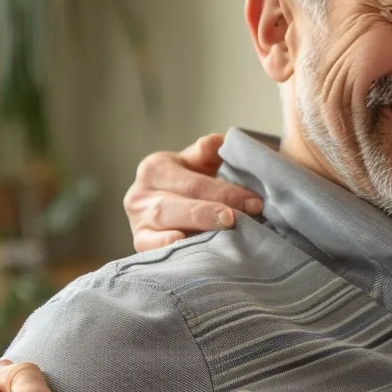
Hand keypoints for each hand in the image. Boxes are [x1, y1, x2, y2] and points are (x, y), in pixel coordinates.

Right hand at [123, 133, 263, 252]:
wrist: (158, 205)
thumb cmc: (183, 185)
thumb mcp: (194, 164)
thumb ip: (206, 153)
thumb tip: (218, 142)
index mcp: (156, 168)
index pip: (195, 183)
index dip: (226, 193)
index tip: (254, 203)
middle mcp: (141, 193)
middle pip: (177, 204)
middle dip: (208, 212)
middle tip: (235, 219)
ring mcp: (137, 220)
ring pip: (164, 223)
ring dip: (193, 230)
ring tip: (219, 236)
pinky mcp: (137, 242)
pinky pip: (149, 246)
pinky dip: (165, 246)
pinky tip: (186, 249)